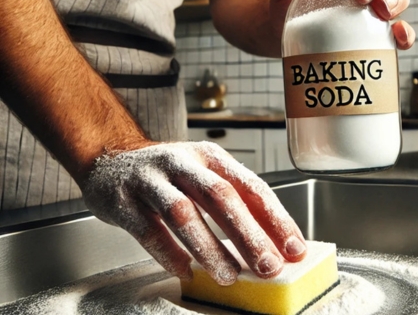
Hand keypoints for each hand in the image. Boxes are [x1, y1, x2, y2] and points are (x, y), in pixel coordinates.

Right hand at [81, 141, 306, 285]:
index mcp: (211, 156)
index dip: (276, 218)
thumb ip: (233, 203)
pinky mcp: (123, 199)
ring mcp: (151, 179)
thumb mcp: (204, 174)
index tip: (294, 247)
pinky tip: (185, 271)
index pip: (251, 186)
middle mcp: (183, 163)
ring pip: (184, 212)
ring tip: (228, 275)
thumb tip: (271, 241)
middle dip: (248, 234)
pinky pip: (147, 230)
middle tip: (268, 265)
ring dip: (209, 247)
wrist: (110, 157)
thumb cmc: (167, 173)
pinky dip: (168, 253)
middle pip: (221, 196)